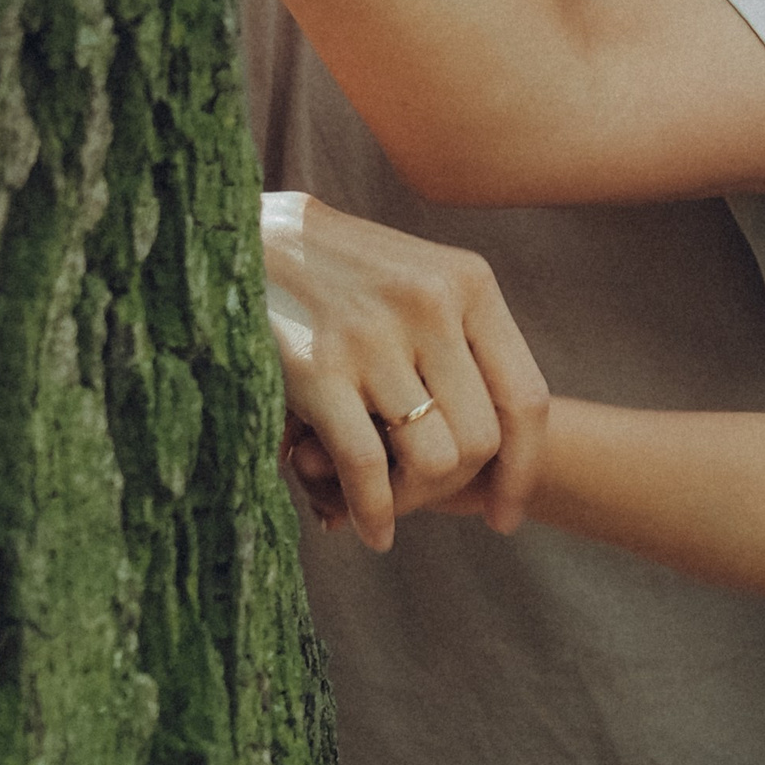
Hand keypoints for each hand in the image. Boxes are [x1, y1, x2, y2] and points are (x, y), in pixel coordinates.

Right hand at [265, 192, 549, 550]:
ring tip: (386, 502)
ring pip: (434, 459)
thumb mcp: (418, 281)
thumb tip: (501, 455)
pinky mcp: (316, 366)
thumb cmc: (337, 272)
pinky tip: (369, 530)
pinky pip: (368, 466)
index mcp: (469, 284)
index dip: (522, 468)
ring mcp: (375, 335)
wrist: (239, 234)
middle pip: (483, 439)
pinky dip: (375, 511)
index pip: (525, 397)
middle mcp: (431, 304)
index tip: (504, 514)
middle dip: (455, 487)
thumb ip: (464, 348)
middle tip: (419, 499)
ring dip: (412, 499)